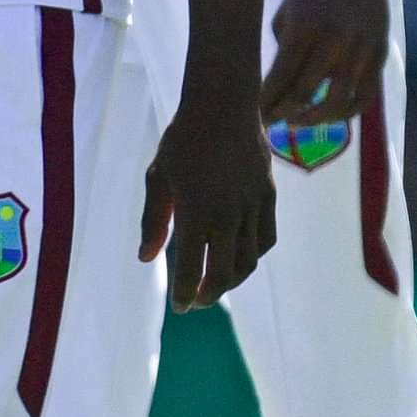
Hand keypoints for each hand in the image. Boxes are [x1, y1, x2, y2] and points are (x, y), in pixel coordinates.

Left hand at [140, 82, 278, 309]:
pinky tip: (241, 260)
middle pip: (224, 272)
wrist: (223, 107)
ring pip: (250, 259)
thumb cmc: (182, 142)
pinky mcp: (269, 197)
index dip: (185, 293)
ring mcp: (253, 206)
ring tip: (216, 286)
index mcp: (196, 211)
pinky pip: (266, 238)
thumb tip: (147, 258)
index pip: (192, 267)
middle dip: (209, 294)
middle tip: (196, 303)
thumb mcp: (157, 178)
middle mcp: (229, 214)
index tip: (179, 308)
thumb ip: (153, 221)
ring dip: (232, 279)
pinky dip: (254, 256)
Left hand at [258, 0, 389, 130]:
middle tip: (269, 123)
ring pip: (338, 103)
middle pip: (305, 95)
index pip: (280, 78)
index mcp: (304, 30)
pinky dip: (347, 112)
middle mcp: (334, 43)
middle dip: (282, 113)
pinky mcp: (379, 55)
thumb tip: (280, 83)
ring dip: (314, 119)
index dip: (265, 102)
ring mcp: (360, 51)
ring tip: (297, 121)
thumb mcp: (286, 11)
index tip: (253, 115)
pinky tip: (330, 115)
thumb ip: (284, 48)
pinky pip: (365, 96)